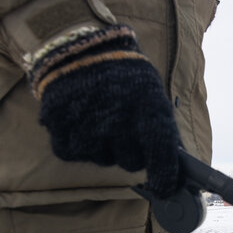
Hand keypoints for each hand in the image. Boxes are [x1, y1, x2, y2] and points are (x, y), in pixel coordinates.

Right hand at [30, 25, 180, 197]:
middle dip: (130, 152)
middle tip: (124, 129)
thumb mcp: (151, 91)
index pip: (161, 156)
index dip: (164, 177)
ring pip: (100, 159)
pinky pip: (73, 153)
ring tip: (99, 116)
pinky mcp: (59, 129)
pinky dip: (76, 142)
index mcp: (148, 109)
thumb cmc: (123, 72)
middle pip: (130, 162)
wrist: (78, 46)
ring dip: (102, 145)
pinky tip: (79, 119)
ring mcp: (87, 128)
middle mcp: (119, 122)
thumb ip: (161, 127)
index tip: (165, 187)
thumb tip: (173, 163)